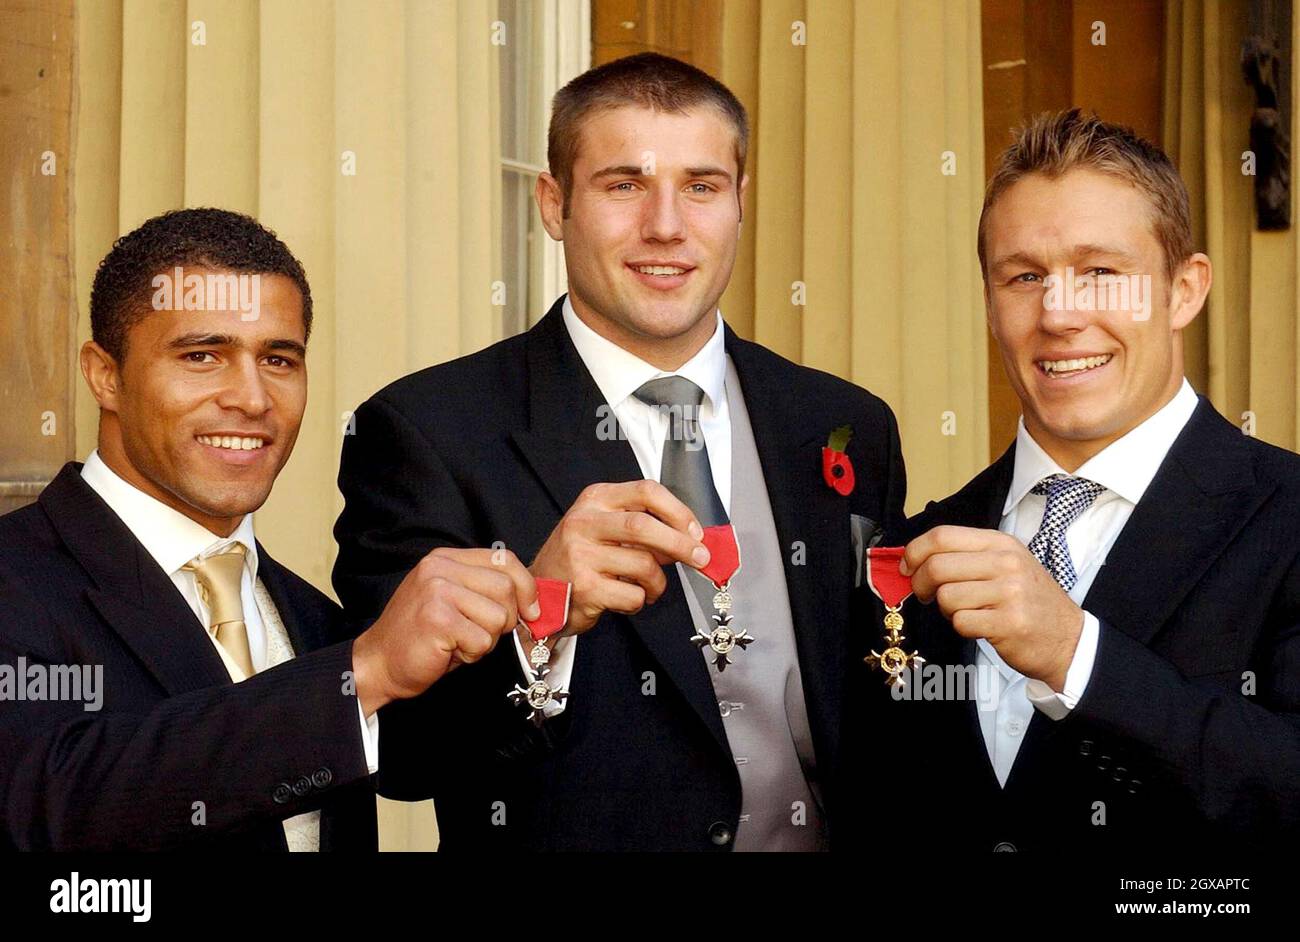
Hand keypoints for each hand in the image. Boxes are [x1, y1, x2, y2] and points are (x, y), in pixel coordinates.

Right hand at [352, 546, 538, 713]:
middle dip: (505, 619)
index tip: (531, 610)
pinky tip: (449, 651)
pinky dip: (473, 654)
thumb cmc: (421, 637)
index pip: (505, 559)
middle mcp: (440, 568)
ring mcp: (437, 591)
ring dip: (486, 640)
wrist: (379, 663)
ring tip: (459, 641)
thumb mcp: (454, 601)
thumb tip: (533, 601)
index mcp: (446, 559)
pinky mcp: (438, 618)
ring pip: (498, 616)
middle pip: (506, 588)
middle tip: (480, 634)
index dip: (526, 587)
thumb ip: (485, 591)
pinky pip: (482, 640)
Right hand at [529, 480, 709, 634]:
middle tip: (701, 558)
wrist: (540, 593)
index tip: (696, 531)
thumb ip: (642, 526)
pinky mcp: (584, 588)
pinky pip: (632, 596)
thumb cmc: (580, 559)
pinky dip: (640, 602)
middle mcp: (583, 523)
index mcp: (595, 500)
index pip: (645, 491)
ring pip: (643, 565)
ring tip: (650, 587)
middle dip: (681, 544)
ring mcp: (580, 556)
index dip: (678, 511)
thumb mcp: (604, 528)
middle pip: (644, 526)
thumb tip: (691, 538)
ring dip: (658, 582)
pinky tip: (627, 599)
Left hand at [901, 525, 1082, 689]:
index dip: (915, 551)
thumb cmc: (1028, 601)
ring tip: (966, 611)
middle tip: (925, 595)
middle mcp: (1006, 563)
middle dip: (920, 584)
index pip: (942, 536)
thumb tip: (913, 560)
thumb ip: (965, 557)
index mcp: (1000, 544)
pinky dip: (962, 627)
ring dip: (947, 610)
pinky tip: (980, 626)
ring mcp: (1010, 593)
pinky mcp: (1009, 623)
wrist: (1068, 638)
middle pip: (937, 566)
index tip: (907, 567)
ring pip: (946, 597)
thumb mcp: (1005, 565)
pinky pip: (961, 622)